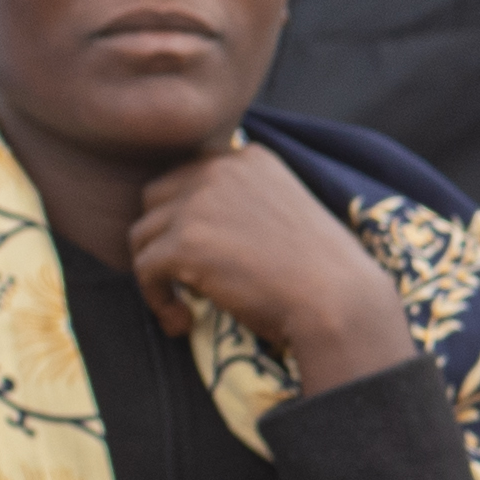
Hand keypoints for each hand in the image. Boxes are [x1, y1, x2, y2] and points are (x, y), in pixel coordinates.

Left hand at [131, 145, 418, 393]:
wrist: (338, 300)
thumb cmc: (324, 273)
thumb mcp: (287, 213)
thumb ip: (245, 204)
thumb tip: (201, 231)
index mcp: (248, 158)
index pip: (189, 177)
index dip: (187, 220)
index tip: (203, 259)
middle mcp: (220, 168)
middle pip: (155, 199)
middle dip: (163, 241)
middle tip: (184, 282)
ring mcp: (199, 203)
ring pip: (142, 235)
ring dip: (155, 274)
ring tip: (181, 308)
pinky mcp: (184, 242)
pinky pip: (143, 270)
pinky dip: (155, 300)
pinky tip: (181, 322)